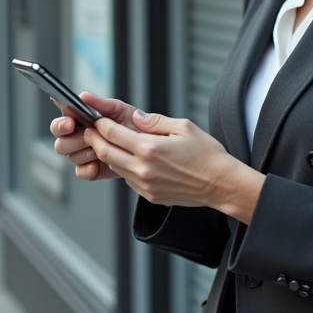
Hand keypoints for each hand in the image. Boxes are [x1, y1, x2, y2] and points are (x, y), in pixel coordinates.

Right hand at [50, 93, 139, 180]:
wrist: (150, 144)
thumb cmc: (133, 123)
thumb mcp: (120, 110)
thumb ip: (101, 104)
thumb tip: (84, 96)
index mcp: (80, 121)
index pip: (60, 124)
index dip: (61, 124)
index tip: (70, 123)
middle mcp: (78, 138)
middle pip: (60, 144)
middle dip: (73, 140)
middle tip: (88, 136)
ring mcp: (85, 155)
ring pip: (71, 157)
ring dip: (84, 152)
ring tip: (100, 148)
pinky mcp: (94, 170)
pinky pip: (82, 172)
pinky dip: (88, 169)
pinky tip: (97, 164)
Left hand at [83, 109, 264, 222]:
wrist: (220, 184)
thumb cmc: (206, 154)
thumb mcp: (183, 127)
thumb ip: (154, 121)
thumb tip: (135, 117)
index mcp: (150, 149)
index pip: (112, 134)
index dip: (100, 125)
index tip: (96, 119)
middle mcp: (143, 169)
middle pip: (105, 153)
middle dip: (95, 140)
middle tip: (92, 131)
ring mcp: (144, 185)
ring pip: (115, 167)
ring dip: (108, 154)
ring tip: (109, 143)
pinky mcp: (149, 195)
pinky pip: (128, 179)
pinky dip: (124, 167)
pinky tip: (131, 159)